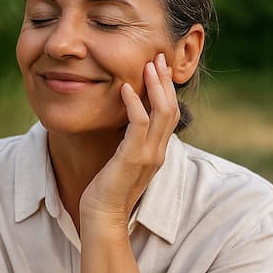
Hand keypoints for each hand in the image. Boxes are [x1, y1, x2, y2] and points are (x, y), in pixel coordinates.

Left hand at [79, 53, 179, 233]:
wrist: (102, 216)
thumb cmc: (107, 189)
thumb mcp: (122, 161)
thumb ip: (128, 143)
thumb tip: (124, 124)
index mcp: (157, 152)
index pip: (170, 114)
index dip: (168, 89)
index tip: (160, 67)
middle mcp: (157, 152)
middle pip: (171, 108)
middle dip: (166, 80)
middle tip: (159, 56)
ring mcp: (148, 155)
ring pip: (161, 112)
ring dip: (155, 86)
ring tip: (149, 64)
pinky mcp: (132, 158)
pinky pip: (139, 125)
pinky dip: (134, 103)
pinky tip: (126, 88)